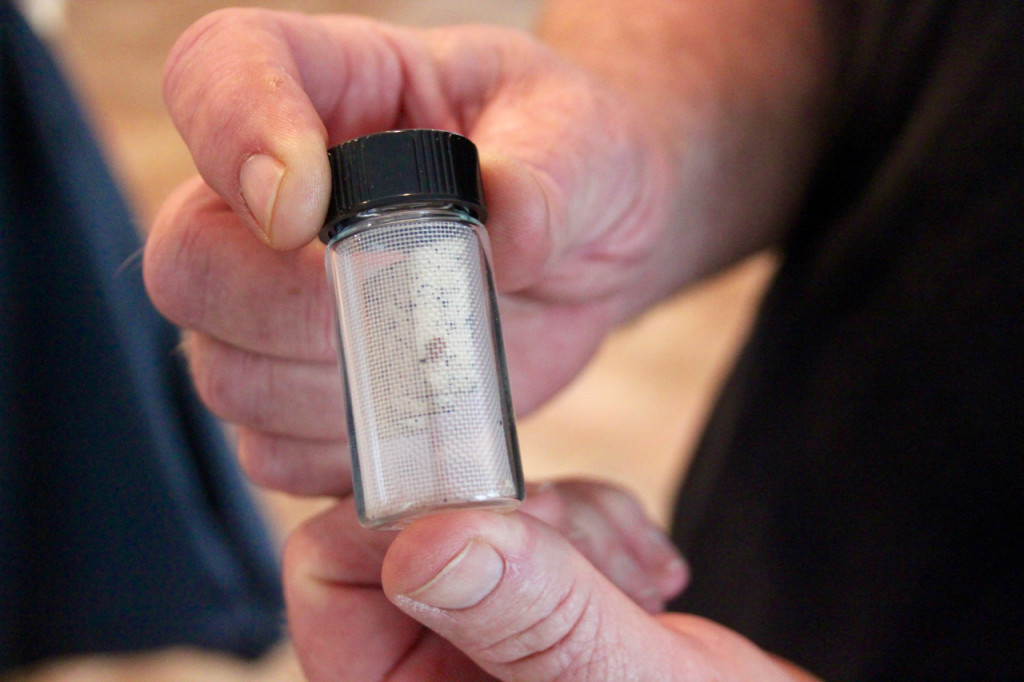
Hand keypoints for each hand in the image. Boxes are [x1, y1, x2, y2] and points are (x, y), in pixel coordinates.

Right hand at [143, 9, 681, 494]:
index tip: (307, 210)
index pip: (215, 74)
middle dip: (291, 311)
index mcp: (326, 89)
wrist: (585, 253)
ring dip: (340, 393)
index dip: (234, 138)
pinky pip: (274, 455)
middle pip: (188, 265)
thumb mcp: (583, 135)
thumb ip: (548, 172)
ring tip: (440, 362)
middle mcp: (267, 203)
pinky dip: (349, 456)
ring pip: (226, 376)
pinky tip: (421, 416)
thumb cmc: (570, 164)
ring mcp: (268, 309)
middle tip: (408, 312)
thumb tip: (509, 223)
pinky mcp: (298, 399)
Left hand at [285, 479, 816, 681]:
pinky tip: (649, 576)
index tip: (503, 506)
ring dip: (572, 524)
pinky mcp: (520, 598)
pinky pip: (528, 509)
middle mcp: (425, 668)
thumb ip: (534, 621)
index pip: (330, 572)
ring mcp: (473, 632)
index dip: (406, 518)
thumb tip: (426, 542)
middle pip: (408, 522)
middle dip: (517, 522)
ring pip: (478, 504)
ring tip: (639, 587)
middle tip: (593, 565)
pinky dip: (597, 520)